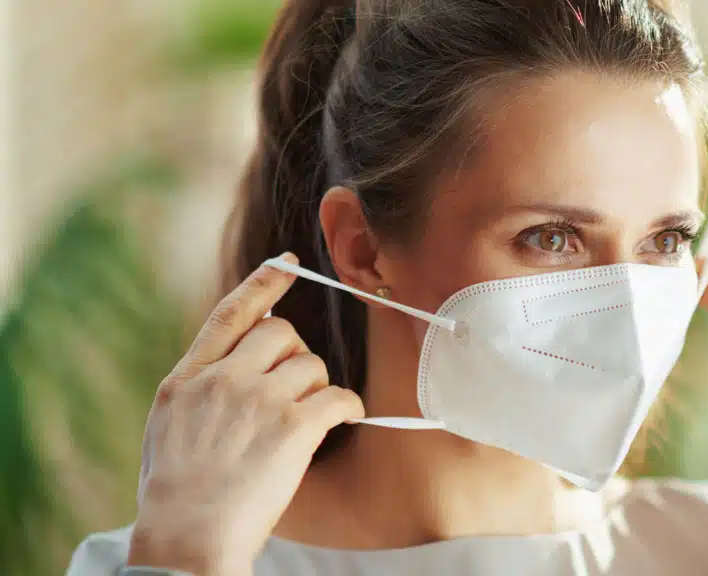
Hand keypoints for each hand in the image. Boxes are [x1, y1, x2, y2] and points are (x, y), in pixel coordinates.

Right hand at [128, 254, 364, 574]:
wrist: (187, 540)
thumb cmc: (177, 493)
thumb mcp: (169, 425)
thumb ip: (200, 386)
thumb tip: (234, 359)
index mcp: (188, 379)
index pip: (230, 315)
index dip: (264, 285)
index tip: (288, 265)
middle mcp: (222, 380)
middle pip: (281, 333)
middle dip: (294, 354)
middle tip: (294, 387)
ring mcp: (258, 401)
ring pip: (312, 365)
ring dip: (317, 388)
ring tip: (307, 421)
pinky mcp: (292, 428)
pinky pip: (338, 396)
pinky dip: (348, 406)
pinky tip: (346, 417)